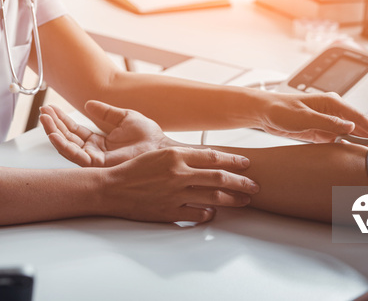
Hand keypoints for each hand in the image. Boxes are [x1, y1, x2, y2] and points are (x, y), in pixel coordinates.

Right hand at [40, 100, 168, 166]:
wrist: (161, 146)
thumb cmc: (149, 135)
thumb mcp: (125, 117)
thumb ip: (106, 112)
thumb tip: (88, 104)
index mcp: (99, 142)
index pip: (75, 131)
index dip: (62, 120)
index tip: (50, 108)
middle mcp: (94, 152)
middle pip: (67, 138)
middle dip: (53, 125)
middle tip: (42, 111)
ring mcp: (95, 160)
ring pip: (67, 147)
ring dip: (54, 133)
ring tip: (44, 119)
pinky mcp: (98, 165)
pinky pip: (76, 156)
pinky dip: (63, 146)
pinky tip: (54, 135)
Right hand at [102, 146, 258, 222]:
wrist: (111, 188)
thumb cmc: (134, 169)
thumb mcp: (159, 154)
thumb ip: (183, 156)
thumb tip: (207, 159)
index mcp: (175, 155)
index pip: (213, 156)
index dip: (233, 160)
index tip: (246, 163)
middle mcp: (178, 173)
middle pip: (218, 177)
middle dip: (241, 182)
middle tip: (255, 185)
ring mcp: (175, 194)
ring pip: (213, 197)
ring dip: (233, 199)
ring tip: (245, 200)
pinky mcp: (170, 211)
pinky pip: (197, 213)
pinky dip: (209, 213)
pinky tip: (215, 212)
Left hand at [259, 91, 367, 142]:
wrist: (264, 112)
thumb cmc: (280, 110)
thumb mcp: (303, 118)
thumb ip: (327, 122)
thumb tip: (350, 126)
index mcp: (331, 102)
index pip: (359, 117)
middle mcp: (332, 110)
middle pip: (359, 126)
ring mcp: (327, 121)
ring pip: (351, 133)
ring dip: (362, 143)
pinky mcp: (321, 130)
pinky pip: (340, 139)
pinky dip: (349, 146)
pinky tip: (356, 154)